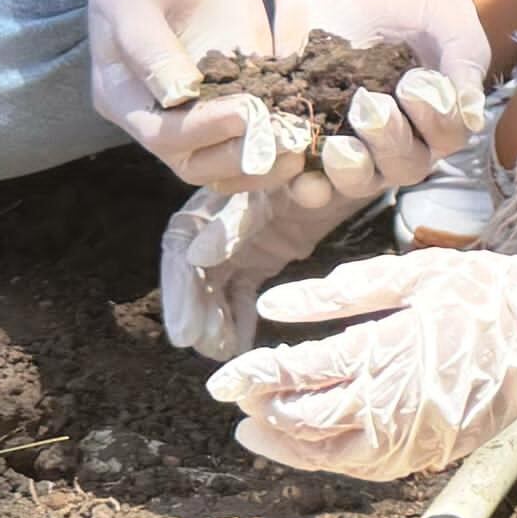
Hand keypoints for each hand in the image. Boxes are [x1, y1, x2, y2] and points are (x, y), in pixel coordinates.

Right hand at [81, 0, 289, 185]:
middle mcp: (162, 114)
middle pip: (199, 162)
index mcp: (126, 98)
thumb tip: (175, 97)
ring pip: (232, 156)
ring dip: (268, 159)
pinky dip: (283, 132)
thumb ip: (149, 47)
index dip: (204, 133)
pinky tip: (312, 125)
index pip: (164, 137)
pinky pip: (261, 125)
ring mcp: (205, 104)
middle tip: (286, 141)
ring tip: (303, 143)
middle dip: (243, 156)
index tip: (246, 114)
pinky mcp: (243, 88)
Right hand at [158, 183, 345, 359]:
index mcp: (205, 208)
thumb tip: (197, 256)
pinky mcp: (255, 263)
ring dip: (216, 321)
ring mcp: (235, 249)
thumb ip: (233, 221)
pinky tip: (239, 345)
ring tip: (221, 351)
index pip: (180, 255)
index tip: (185, 334)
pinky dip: (239, 319)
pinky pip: (240, 295)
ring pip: (216, 291)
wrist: (337, 166)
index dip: (181, 295)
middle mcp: (212, 230)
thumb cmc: (296, 174)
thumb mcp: (263, 193)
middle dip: (196, 314)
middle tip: (204, 348)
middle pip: (194, 278)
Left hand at [207, 231, 516, 480]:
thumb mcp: (413, 272)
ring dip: (288, 446)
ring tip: (255, 428)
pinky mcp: (433, 454)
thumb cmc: (484, 290)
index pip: (308, 372)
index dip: (260, 375)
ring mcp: (420, 436)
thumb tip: (273, 304)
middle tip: (235, 395)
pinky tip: (309, 443)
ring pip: (335, 455)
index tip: (222, 375)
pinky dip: (330, 459)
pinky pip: (369, 467)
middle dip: (266, 407)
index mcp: (396, 350)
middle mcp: (404, 402)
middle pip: (313, 419)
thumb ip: (341, 292)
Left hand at [264, 0, 492, 209]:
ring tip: (337, 148)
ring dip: (349, 172)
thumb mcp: (448, 18)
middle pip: (403, 167)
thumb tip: (470, 118)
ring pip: (360, 178)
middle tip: (369, 105)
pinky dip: (302, 178)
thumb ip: (462, 63)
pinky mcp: (308, 126)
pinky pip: (307, 170)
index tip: (415, 83)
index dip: (434, 122)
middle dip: (388, 145)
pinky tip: (296, 168)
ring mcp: (353, 134)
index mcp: (440, 108)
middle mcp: (401, 131)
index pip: (445, 138)